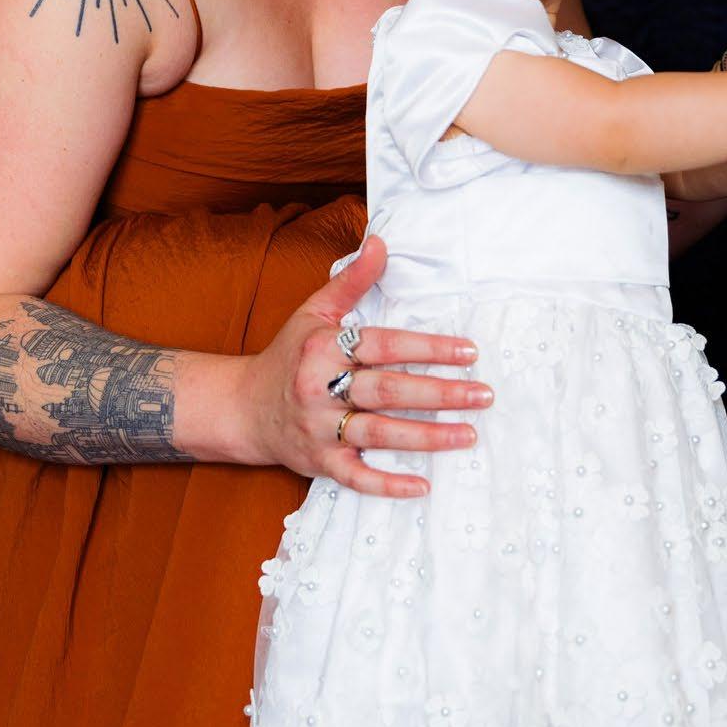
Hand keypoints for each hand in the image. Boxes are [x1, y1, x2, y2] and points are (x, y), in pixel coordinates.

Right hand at [240, 235, 488, 499]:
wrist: (243, 408)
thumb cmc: (288, 356)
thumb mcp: (315, 312)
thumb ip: (352, 281)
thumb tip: (380, 242)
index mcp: (323, 348)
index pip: (383, 346)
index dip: (427, 348)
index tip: (469, 352)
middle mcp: (319, 389)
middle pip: (387, 391)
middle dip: (439, 394)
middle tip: (483, 394)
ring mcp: (319, 429)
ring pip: (379, 434)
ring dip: (427, 436)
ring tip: (469, 433)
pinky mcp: (319, 463)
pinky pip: (356, 477)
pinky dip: (388, 484)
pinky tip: (423, 485)